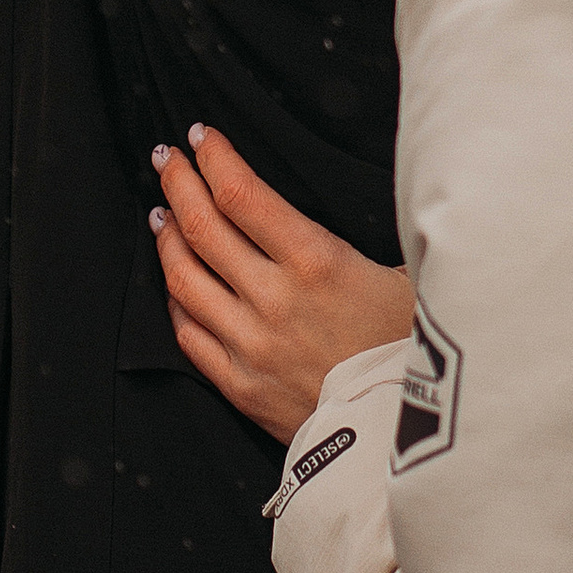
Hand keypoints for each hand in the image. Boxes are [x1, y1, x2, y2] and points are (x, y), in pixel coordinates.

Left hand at [151, 124, 414, 444]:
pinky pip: (188, 333)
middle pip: (203, 226)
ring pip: (184, 278)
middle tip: (168, 159)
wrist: (401, 435)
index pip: (242, 194)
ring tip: (162, 214)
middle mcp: (274, 298)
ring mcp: (249, 343)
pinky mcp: (238, 384)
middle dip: (178, 183)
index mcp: (317, 262)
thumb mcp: (401, 276)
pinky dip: (175, 299)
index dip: (214, 158)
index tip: (201, 137)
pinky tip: (175, 281)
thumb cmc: (411, 348)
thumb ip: (356, 240)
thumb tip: (337, 205)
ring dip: (167, 238)